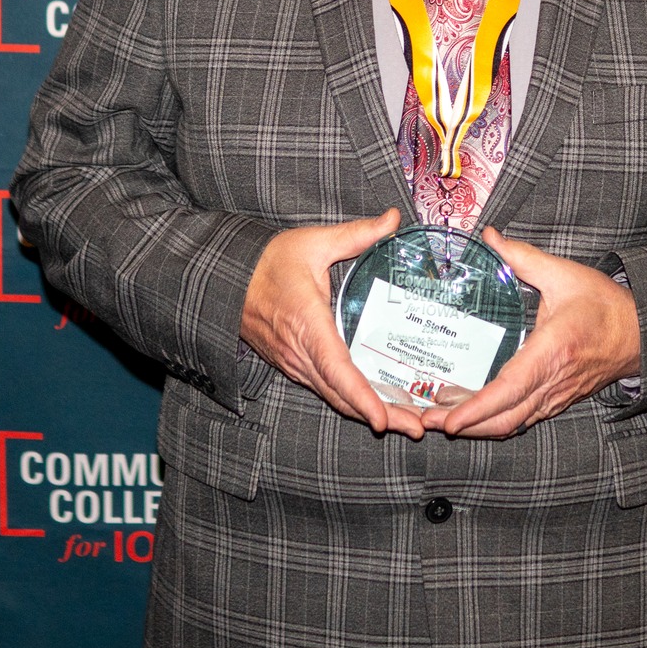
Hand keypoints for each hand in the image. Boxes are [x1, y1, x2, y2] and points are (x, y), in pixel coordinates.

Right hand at [240, 208, 425, 438]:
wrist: (226, 279)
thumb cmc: (269, 261)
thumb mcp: (314, 242)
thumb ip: (357, 234)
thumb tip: (395, 219)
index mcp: (306, 323)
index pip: (336, 368)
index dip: (360, 397)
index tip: (383, 419)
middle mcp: (299, 352)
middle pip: (341, 395)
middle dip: (382, 416)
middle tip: (420, 428)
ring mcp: (293, 364)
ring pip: (334, 397)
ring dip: (369, 414)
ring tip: (409, 423)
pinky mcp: (293, 366)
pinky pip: (325, 390)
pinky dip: (353, 402)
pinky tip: (380, 405)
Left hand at [419, 227, 640, 439]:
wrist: (642, 333)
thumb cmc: (605, 305)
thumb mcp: (565, 274)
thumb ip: (522, 256)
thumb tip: (489, 235)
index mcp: (553, 351)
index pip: (510, 388)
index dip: (477, 408)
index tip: (448, 418)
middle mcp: (553, 381)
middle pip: (505, 418)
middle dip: (464, 426)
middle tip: (425, 422)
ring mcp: (556, 396)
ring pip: (512, 424)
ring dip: (476, 428)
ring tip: (439, 419)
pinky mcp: (557, 401)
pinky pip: (522, 419)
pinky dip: (494, 421)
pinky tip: (469, 414)